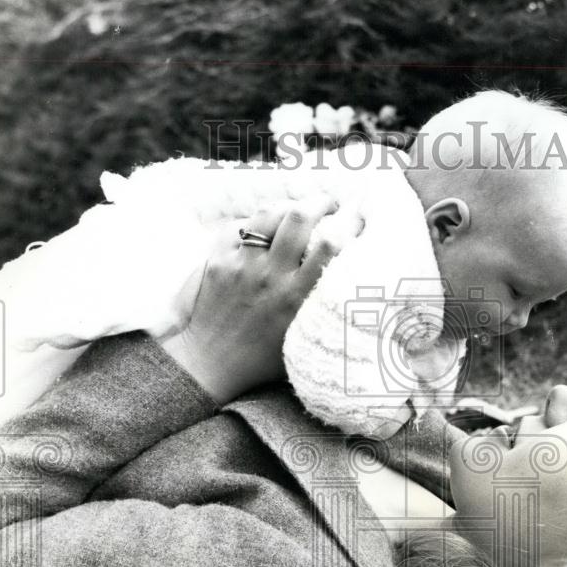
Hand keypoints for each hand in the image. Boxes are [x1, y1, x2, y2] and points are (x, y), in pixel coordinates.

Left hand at [163, 194, 361, 403]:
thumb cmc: (259, 360)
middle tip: (330, 204)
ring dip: (289, 205)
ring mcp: (241, 266)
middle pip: (300, 217)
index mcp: (296, 296)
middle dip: (320, 202)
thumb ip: (320, 311)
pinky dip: (255, 222)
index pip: (330, 245)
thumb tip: (347, 290)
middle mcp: (270, 276)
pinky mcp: (218, 262)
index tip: (358, 218)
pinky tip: (264, 228)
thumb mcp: (301, 339)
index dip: (349, 223)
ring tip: (299, 209)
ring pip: (268, 214)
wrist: (208, 364)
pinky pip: (239, 227)